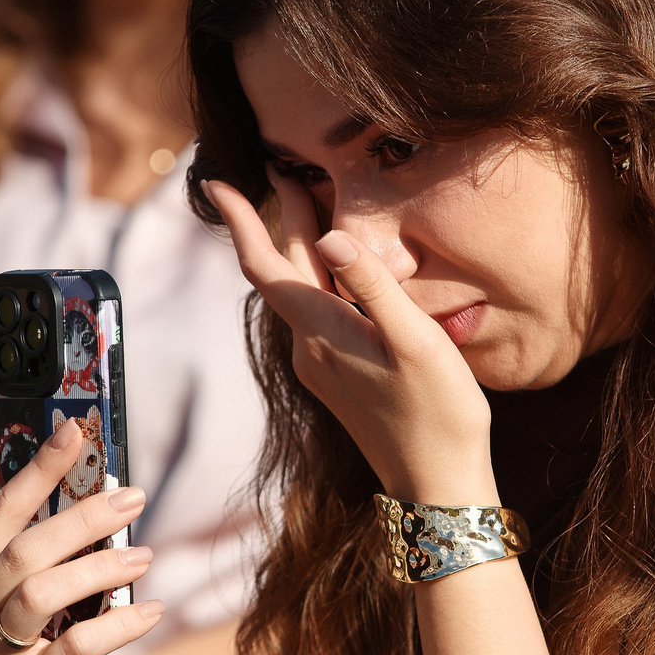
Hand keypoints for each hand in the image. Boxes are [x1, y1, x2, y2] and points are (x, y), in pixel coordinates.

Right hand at [0, 420, 164, 654]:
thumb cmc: (19, 646)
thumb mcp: (3, 584)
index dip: (37, 468)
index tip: (76, 430)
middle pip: (23, 551)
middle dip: (82, 516)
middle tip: (133, 496)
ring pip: (41, 595)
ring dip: (101, 568)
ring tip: (145, 556)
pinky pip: (75, 649)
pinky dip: (118, 624)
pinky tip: (151, 610)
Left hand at [205, 174, 496, 501]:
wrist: (438, 486)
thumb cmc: (438, 413)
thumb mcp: (416, 341)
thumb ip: (373, 287)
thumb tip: (333, 237)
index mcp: (321, 332)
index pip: (263, 266)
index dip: (240, 221)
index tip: (215, 183)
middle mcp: (310, 348)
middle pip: (284, 272)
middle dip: (282, 219)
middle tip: (288, 167)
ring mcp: (323, 366)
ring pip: (303, 292)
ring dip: (305, 248)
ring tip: (318, 203)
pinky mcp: (340, 378)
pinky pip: (320, 314)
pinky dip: (324, 279)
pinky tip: (347, 269)